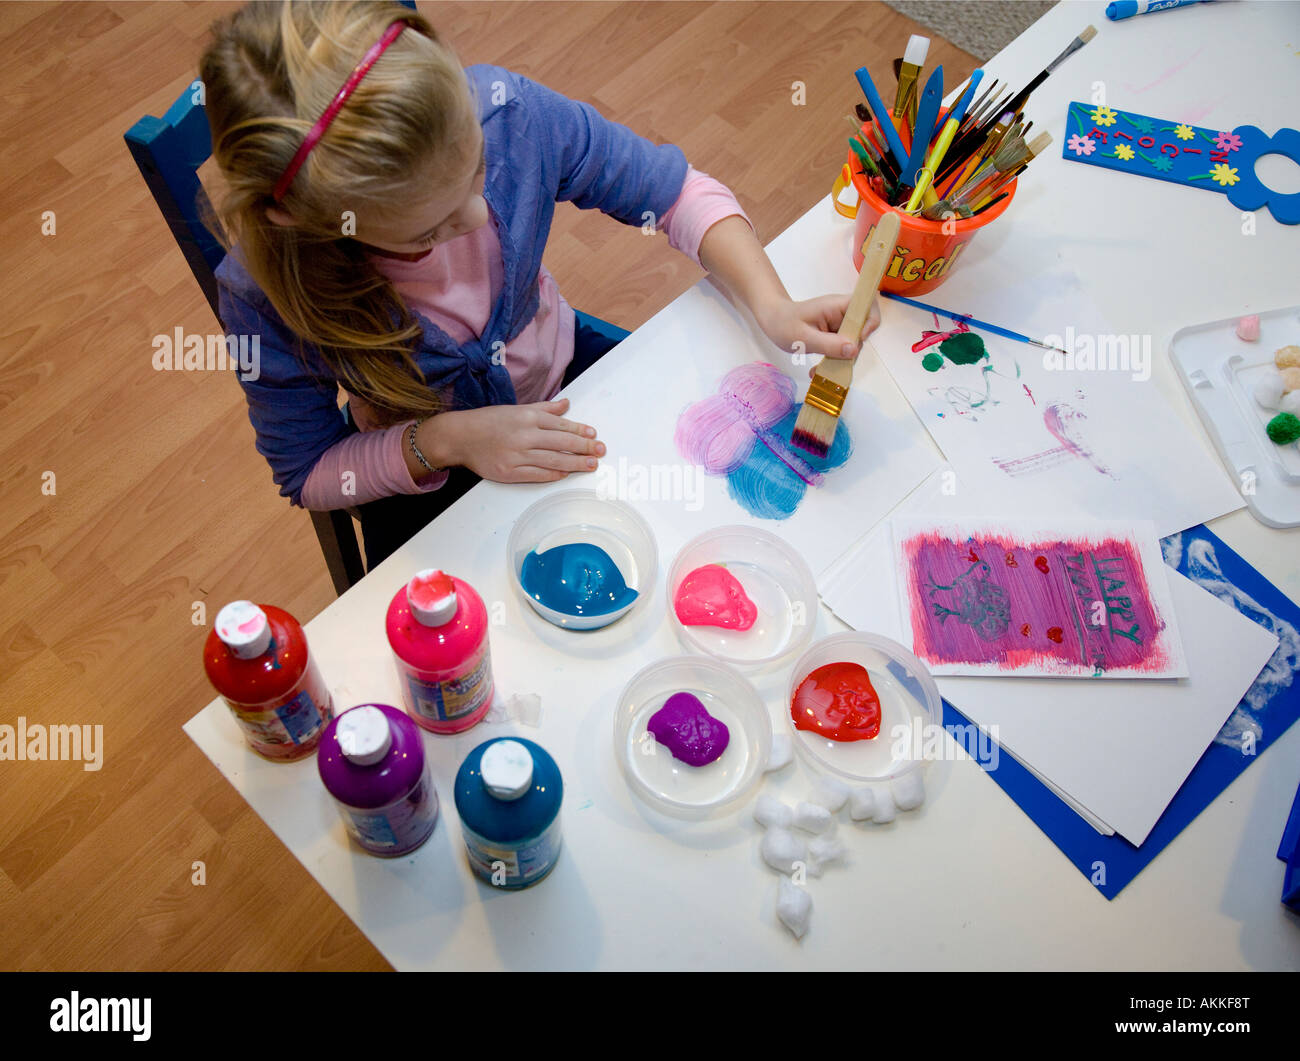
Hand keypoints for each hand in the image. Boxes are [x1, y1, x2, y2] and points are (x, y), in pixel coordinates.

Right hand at [422, 399, 603, 482]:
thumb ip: (544, 408)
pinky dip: (553, 474)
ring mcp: (516, 455)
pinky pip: (536, 474)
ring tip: (591, 465)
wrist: (460, 437)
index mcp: (527, 417)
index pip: (561, 424)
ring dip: (575, 463)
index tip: (594, 435)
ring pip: (553, 460)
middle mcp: (524, 435)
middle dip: (584, 447)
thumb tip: (567, 403)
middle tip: (600, 451)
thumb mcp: (516, 409)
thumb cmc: (489, 421)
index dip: (580, 430)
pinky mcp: (508, 472)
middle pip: (561, 443)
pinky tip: (565, 474)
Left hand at [756, 294, 881, 360]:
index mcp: (837, 305)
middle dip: (851, 351)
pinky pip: (842, 350)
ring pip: (853, 344)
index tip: (856, 341)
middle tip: (833, 364)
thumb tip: (853, 350)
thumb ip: (828, 344)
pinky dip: (833, 361)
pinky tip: (817, 369)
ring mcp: (840, 325)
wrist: (772, 320)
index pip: (868, 306)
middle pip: (863, 331)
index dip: (869, 324)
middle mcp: (843, 314)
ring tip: (818, 370)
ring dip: (840, 360)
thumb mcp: (803, 337)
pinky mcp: (835, 335)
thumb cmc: (784, 322)